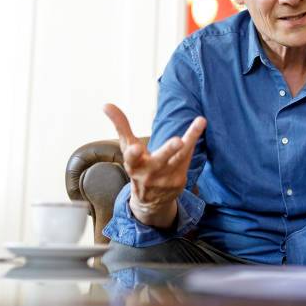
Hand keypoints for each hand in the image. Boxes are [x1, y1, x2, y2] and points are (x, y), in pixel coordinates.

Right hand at [103, 103, 205, 226]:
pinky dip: (192, 143)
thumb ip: (120, 126)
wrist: (150, 201)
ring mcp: (166, 179)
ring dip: (191, 139)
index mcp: (134, 165)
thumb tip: (105, 104)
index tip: (135, 147)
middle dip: (169, 150)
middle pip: (160, 160)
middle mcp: (150, 173)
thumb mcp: (127, 147)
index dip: (133, 154)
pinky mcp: (179, 181)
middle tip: (179, 141)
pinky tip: (197, 128)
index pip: (131, 159)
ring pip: (181, 157)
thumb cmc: (138, 166)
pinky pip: (187, 159)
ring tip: (200, 122)